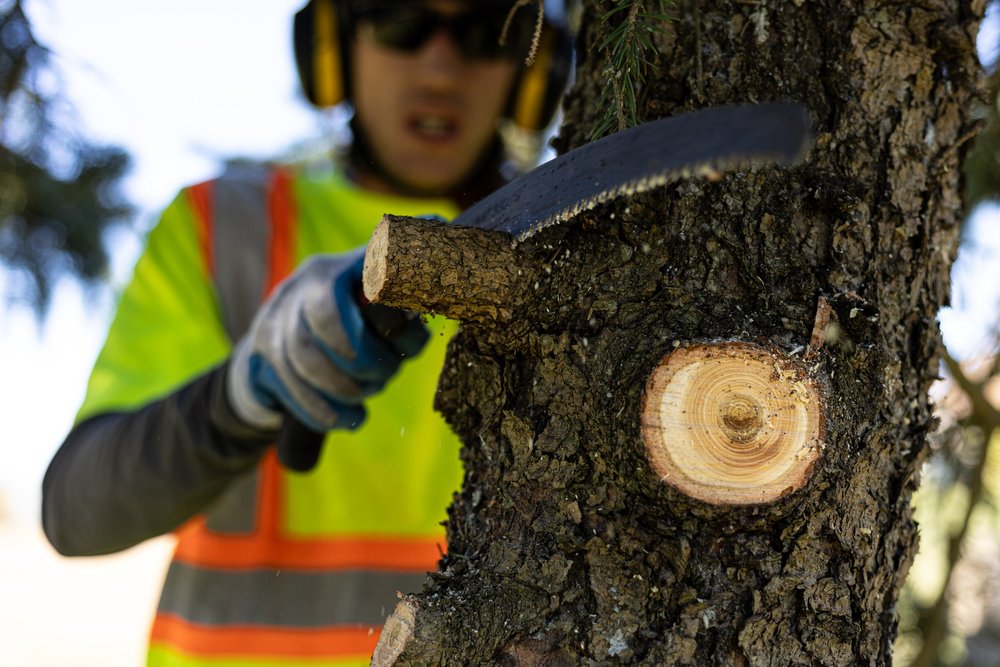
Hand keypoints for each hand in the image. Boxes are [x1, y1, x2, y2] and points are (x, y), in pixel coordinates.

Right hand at [226, 247, 428, 433]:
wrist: (278, 356)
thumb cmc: (349, 329)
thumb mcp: (378, 305)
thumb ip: (408, 291)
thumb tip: (441, 237)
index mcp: (334, 270)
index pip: (361, 273)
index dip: (386, 303)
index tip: (406, 335)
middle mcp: (297, 290)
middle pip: (326, 320)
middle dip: (365, 358)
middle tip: (385, 374)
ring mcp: (272, 325)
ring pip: (305, 359)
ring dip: (347, 387)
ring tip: (368, 394)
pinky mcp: (259, 364)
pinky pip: (293, 392)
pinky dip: (329, 413)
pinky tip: (354, 418)